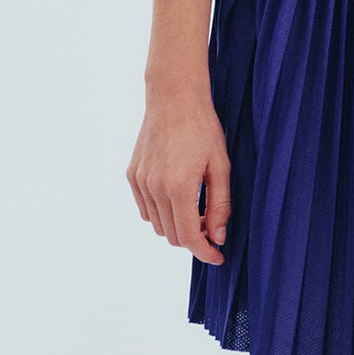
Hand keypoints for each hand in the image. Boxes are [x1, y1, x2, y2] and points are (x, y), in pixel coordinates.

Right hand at [128, 85, 231, 263]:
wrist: (174, 98)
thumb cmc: (203, 129)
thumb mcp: (221, 167)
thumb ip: (220, 205)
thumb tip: (217, 237)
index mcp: (179, 187)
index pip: (189, 237)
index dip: (205, 252)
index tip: (218, 256)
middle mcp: (154, 188)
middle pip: (172, 236)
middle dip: (194, 239)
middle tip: (212, 228)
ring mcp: (140, 182)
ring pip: (157, 225)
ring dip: (177, 227)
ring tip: (197, 210)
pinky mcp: (132, 175)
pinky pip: (146, 210)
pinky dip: (161, 214)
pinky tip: (177, 199)